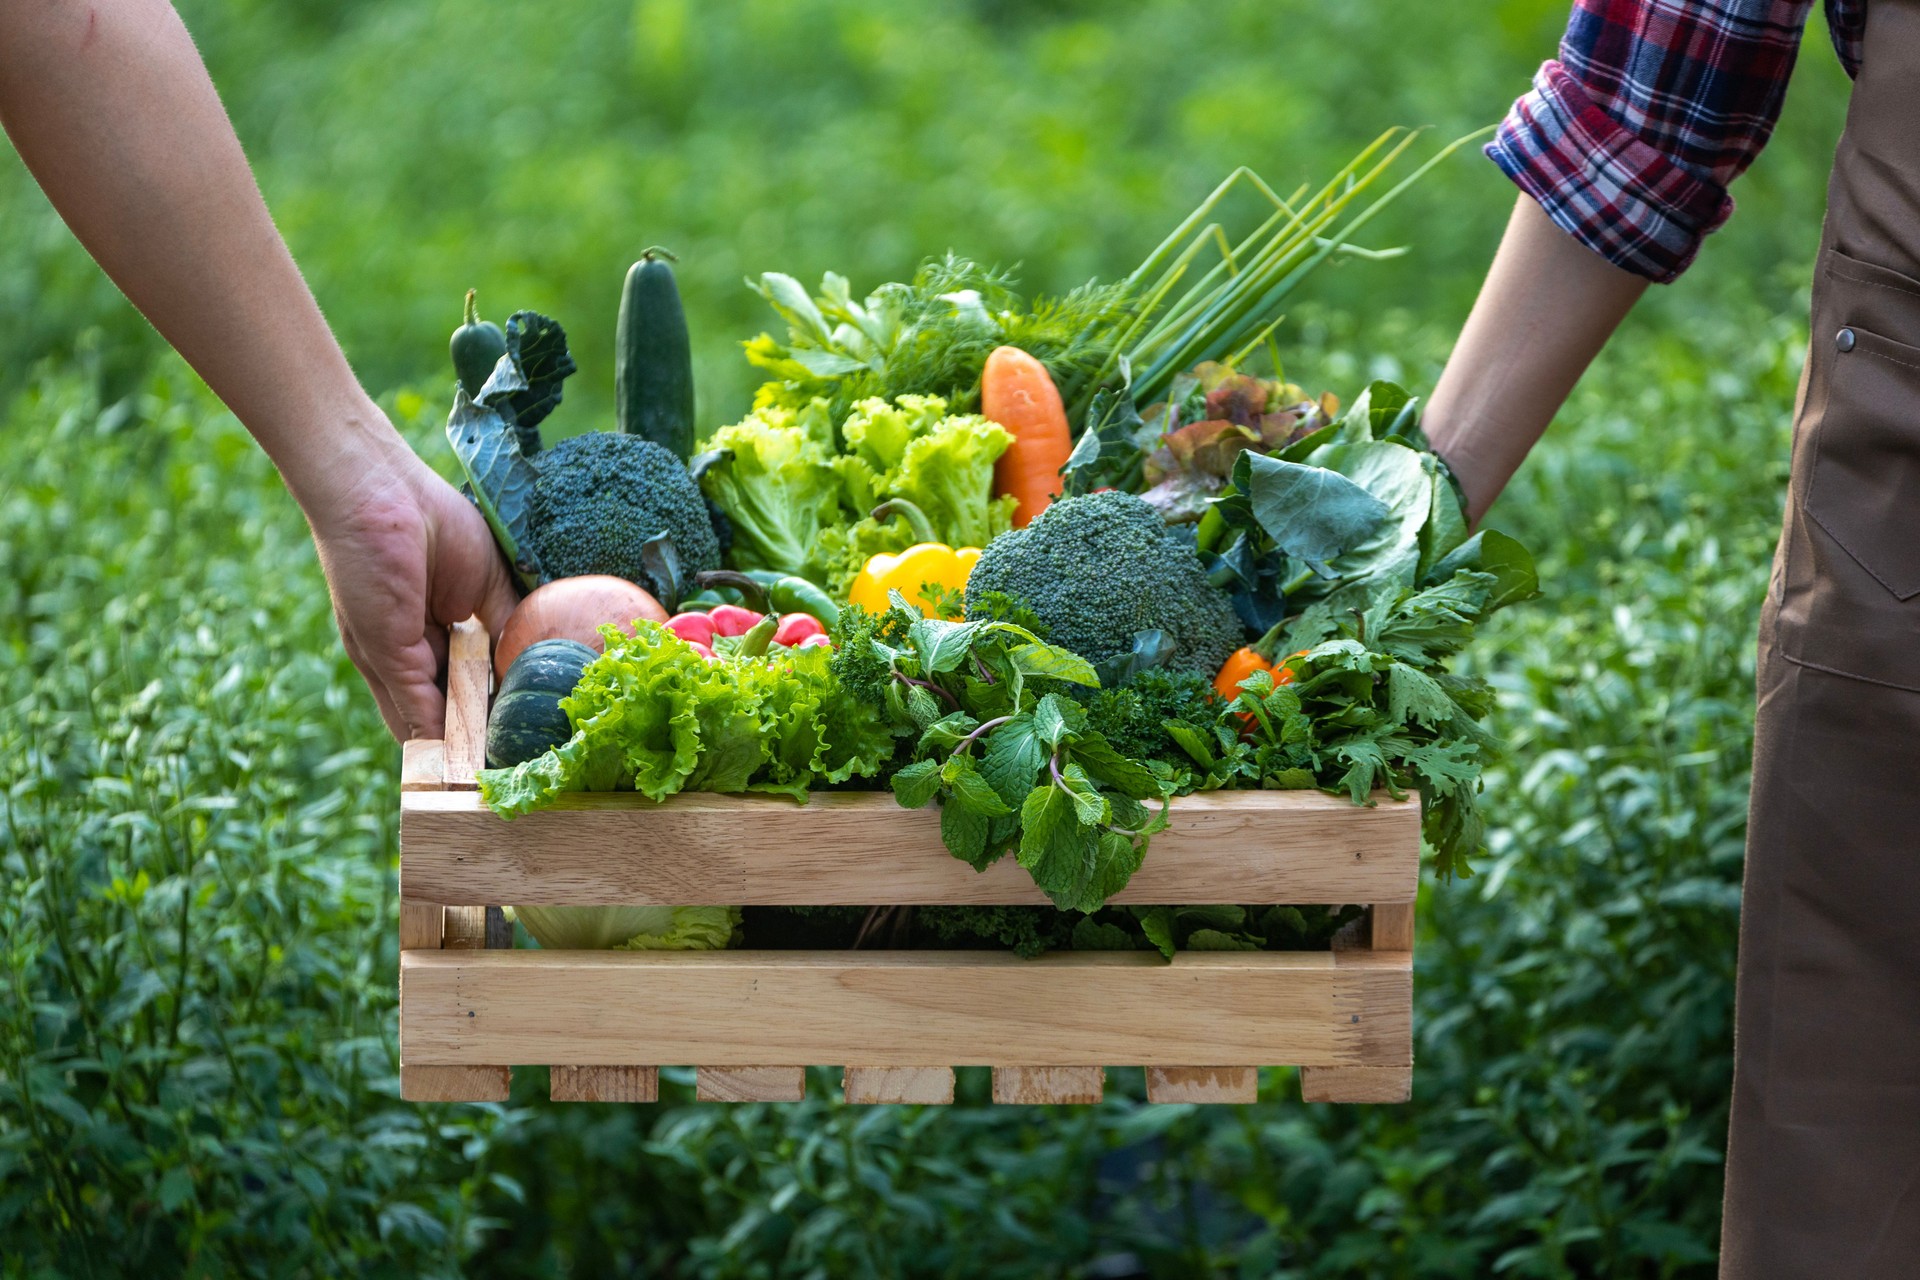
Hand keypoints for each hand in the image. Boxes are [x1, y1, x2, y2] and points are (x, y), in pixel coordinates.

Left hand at [304, 418, 518, 740]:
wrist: (376, 487)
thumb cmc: (430, 518)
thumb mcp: (486, 582)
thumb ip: (508, 627)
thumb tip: (531, 667)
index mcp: (428, 634)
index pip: (462, 688)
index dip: (490, 714)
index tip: (523, 739)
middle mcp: (406, 655)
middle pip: (446, 713)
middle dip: (475, 742)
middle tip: (515, 770)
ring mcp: (393, 659)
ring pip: (432, 721)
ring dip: (461, 751)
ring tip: (497, 778)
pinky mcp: (384, 656)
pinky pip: (419, 708)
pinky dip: (444, 738)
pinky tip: (473, 759)